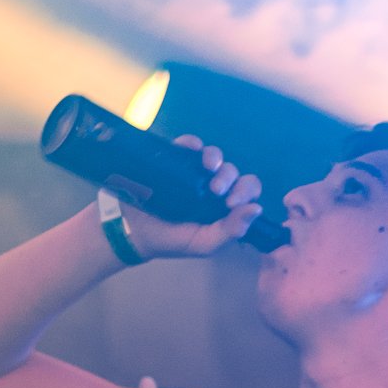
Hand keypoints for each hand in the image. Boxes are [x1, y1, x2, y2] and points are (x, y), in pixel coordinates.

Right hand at [118, 135, 263, 258]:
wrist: (130, 232)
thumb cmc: (171, 240)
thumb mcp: (204, 243)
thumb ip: (231, 230)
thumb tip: (256, 209)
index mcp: (224, 207)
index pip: (247, 191)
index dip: (246, 192)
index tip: (231, 203)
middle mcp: (212, 186)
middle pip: (233, 172)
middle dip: (231, 178)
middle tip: (217, 192)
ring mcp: (193, 172)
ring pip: (215, 156)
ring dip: (216, 159)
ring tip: (209, 170)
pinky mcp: (174, 159)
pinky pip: (188, 144)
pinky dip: (193, 144)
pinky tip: (192, 150)